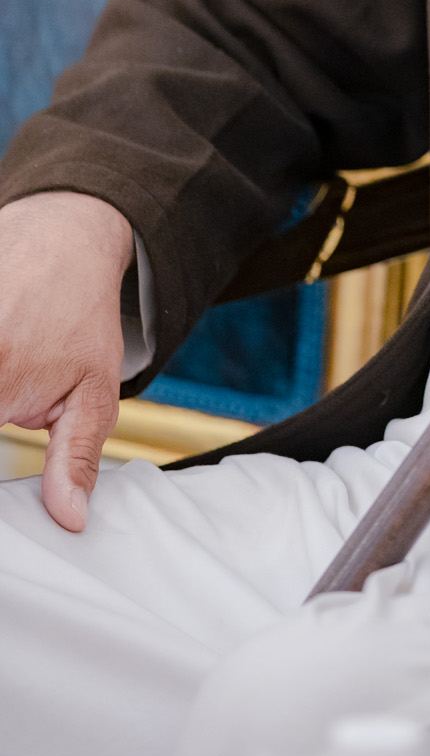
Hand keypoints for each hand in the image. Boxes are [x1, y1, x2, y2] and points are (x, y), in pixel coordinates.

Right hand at [0, 191, 132, 530]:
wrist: (65, 238)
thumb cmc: (82, 315)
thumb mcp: (94, 391)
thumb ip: (75, 458)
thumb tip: (69, 518)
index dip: (2, 441)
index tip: (11, 435)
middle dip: (1, 414)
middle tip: (14, 404)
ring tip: (13, 373)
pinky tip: (9, 356)